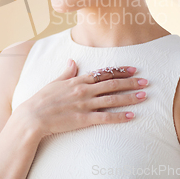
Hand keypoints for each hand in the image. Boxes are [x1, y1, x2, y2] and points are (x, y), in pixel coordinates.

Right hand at [18, 59, 148, 138]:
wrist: (33, 116)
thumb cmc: (42, 99)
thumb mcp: (55, 82)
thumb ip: (67, 72)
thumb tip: (73, 61)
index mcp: (78, 80)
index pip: (104, 73)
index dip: (120, 71)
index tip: (133, 69)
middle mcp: (84, 90)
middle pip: (112, 84)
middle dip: (131, 82)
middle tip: (146, 81)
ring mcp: (84, 104)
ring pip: (112, 99)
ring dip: (129, 97)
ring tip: (144, 95)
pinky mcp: (83, 119)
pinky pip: (105, 117)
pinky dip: (119, 116)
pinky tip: (131, 116)